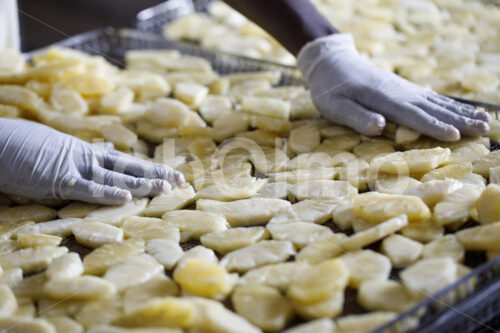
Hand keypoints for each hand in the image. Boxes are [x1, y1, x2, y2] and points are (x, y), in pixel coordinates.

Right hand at [0, 118, 183, 204]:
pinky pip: (86, 189)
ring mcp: (74, 169)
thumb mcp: (60, 150)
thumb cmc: (25, 147)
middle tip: (180, 180)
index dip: (150, 168)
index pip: (126, 162)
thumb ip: (85, 154)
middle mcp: (87, 159)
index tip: (172, 173)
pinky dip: (106, 194)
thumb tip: (106, 150)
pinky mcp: (57, 180)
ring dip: (139, 183)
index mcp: (88, 154)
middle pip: (128, 167)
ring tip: (164, 188)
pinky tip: (126, 198)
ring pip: (113, 177)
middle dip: (154, 173)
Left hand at [297, 34, 489, 140]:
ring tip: (485, 119)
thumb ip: (357, 116)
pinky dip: (449, 104)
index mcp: (382, 99)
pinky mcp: (402, 88)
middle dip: (459, 120)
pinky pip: (430, 97)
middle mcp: (398, 93)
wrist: (331, 62)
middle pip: (432, 108)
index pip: (412, 114)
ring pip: (436, 102)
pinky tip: (462, 109)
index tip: (456, 135)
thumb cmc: (329, 88)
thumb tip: (380, 126)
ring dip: (461, 111)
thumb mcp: (334, 106)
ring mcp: (403, 89)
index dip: (433, 126)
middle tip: (485, 129)